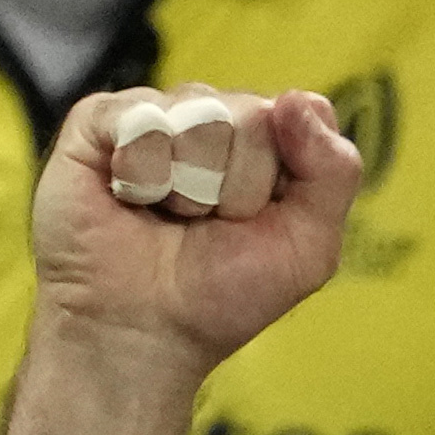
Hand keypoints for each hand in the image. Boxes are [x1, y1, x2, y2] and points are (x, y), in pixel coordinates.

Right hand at [27, 83, 364, 367]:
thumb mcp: (307, 248)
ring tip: (165, 217)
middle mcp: (212, 115)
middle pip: (252, 114)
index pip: (300, 113)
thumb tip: (297, 99)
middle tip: (202, 227)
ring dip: (188, 187)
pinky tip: (130, 200)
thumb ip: (335, 172)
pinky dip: (142, 173)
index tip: (251, 222)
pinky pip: (141, 118)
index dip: (279, 178)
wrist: (140, 336)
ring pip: (199, 114)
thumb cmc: (218, 297)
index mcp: (266, 137)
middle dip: (234, 186)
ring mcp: (157, 114)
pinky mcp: (99, 122)